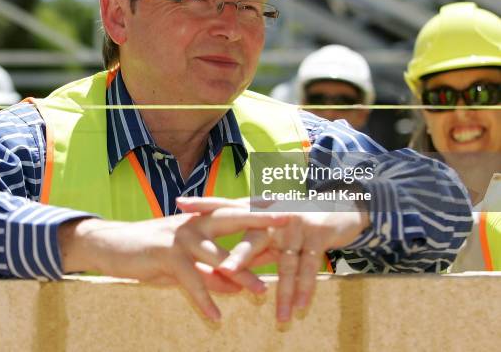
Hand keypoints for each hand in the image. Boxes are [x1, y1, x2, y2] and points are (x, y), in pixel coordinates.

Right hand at [58, 209, 286, 320]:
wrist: (111, 245)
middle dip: (260, 219)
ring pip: (217, 255)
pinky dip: (204, 299)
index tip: (286, 205)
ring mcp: (181, 236)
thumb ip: (213, 273)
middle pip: (233, 218)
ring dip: (240, 275)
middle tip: (287, 220)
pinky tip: (215, 317)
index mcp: (201, 220)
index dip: (261, 208)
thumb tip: (238, 289)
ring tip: (261, 293)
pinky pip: (191, 279)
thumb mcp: (186, 263)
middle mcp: (194, 223)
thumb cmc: (151, 252)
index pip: (236, 211)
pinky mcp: (166, 254)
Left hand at [176, 196, 369, 321]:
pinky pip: (309, 266)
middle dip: (240, 256)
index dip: (205, 205)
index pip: (227, 206)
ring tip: (277, 315)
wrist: (337, 209)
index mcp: (257, 210)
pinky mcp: (317, 235)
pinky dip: (304, 289)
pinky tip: (299, 308)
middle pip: (254, 236)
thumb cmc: (295, 223)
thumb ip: (251, 248)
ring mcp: (296, 224)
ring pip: (286, 261)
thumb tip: (224, 268)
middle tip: (224, 271)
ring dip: (283, 291)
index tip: (181, 203)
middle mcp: (274, 215)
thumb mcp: (270, 233)